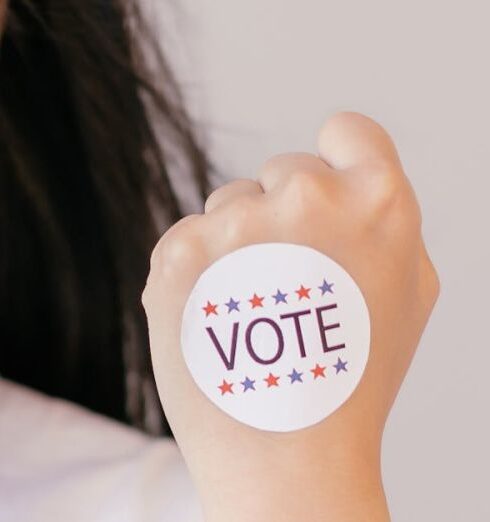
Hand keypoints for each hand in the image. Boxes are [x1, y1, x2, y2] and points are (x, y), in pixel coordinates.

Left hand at [142, 112, 438, 520]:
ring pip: (230, 202)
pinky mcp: (179, 251)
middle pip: (283, 170)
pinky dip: (199, 269)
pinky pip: (189, 236)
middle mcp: (308, 198)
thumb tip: (352, 191)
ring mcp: (237, 222)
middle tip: (291, 282)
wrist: (287, 456)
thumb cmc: (352, 378)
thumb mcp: (406, 292)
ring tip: (255, 309)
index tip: (326, 185)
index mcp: (378, 201)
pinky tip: (217, 317)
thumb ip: (385, 225)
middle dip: (286, 214)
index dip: (338, 153)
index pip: (349, 130)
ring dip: (240, 242)